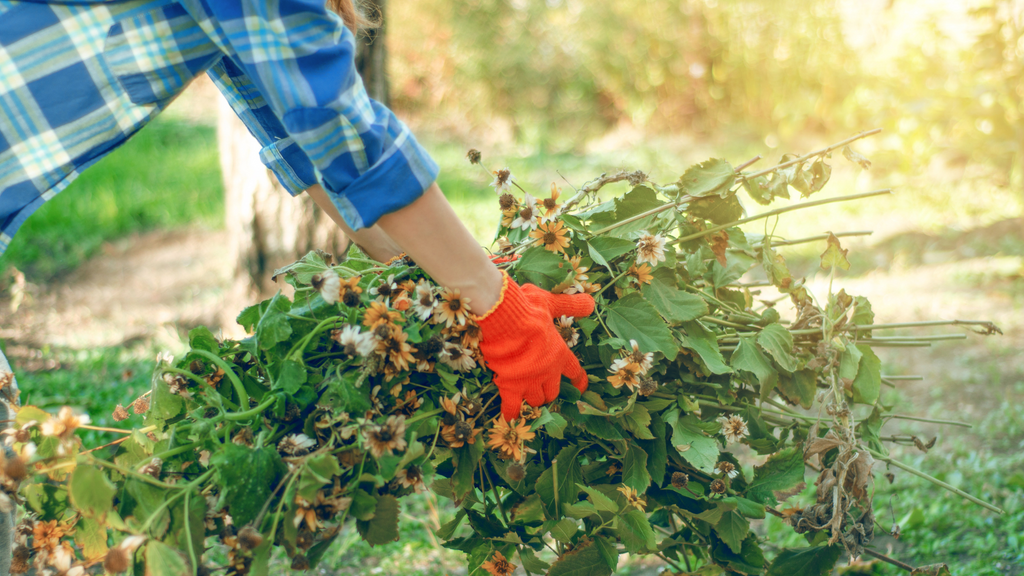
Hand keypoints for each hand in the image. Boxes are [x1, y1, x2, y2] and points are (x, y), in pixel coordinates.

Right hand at [473, 273, 594, 420]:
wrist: (505, 318)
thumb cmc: (529, 309)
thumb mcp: (552, 303)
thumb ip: (570, 305)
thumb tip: (590, 302)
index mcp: (560, 354)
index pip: (575, 371)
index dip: (578, 380)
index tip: (580, 387)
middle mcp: (548, 372)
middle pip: (552, 392)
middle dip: (548, 391)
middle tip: (541, 388)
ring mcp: (529, 381)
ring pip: (535, 400)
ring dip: (532, 399)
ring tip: (525, 396)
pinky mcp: (511, 386)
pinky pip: (512, 406)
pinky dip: (511, 413)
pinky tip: (510, 418)